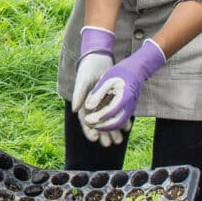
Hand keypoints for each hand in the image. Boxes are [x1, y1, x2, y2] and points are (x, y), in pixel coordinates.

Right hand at [72, 26, 121, 145]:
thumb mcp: (84, 80)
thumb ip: (79, 94)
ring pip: (108, 119)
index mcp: (84, 102)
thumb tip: (74, 110)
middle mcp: (93, 104)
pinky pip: (117, 110)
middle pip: (98, 123)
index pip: (85, 120)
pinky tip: (127, 126)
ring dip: (113, 129)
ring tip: (119, 140)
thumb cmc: (88, 67)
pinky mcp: (112, 97)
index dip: (89, 130)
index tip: (95, 138)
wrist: (99, 56)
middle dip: (103, 134)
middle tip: (109, 144)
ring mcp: (103, 102)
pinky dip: (121, 117)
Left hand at [81, 40, 166, 131]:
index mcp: (124, 97)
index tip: (86, 119)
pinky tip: (100, 123)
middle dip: (101, 126)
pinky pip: (121, 121)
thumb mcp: (107, 79)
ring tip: (92, 125)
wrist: (136, 70)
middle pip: (116, 123)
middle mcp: (130, 106)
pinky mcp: (129, 110)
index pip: (110, 112)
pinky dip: (111, 125)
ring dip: (106, 128)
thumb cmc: (120, 72)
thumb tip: (88, 107)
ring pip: (119, 124)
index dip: (98, 118)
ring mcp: (131, 109)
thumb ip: (97, 93)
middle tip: (88, 123)